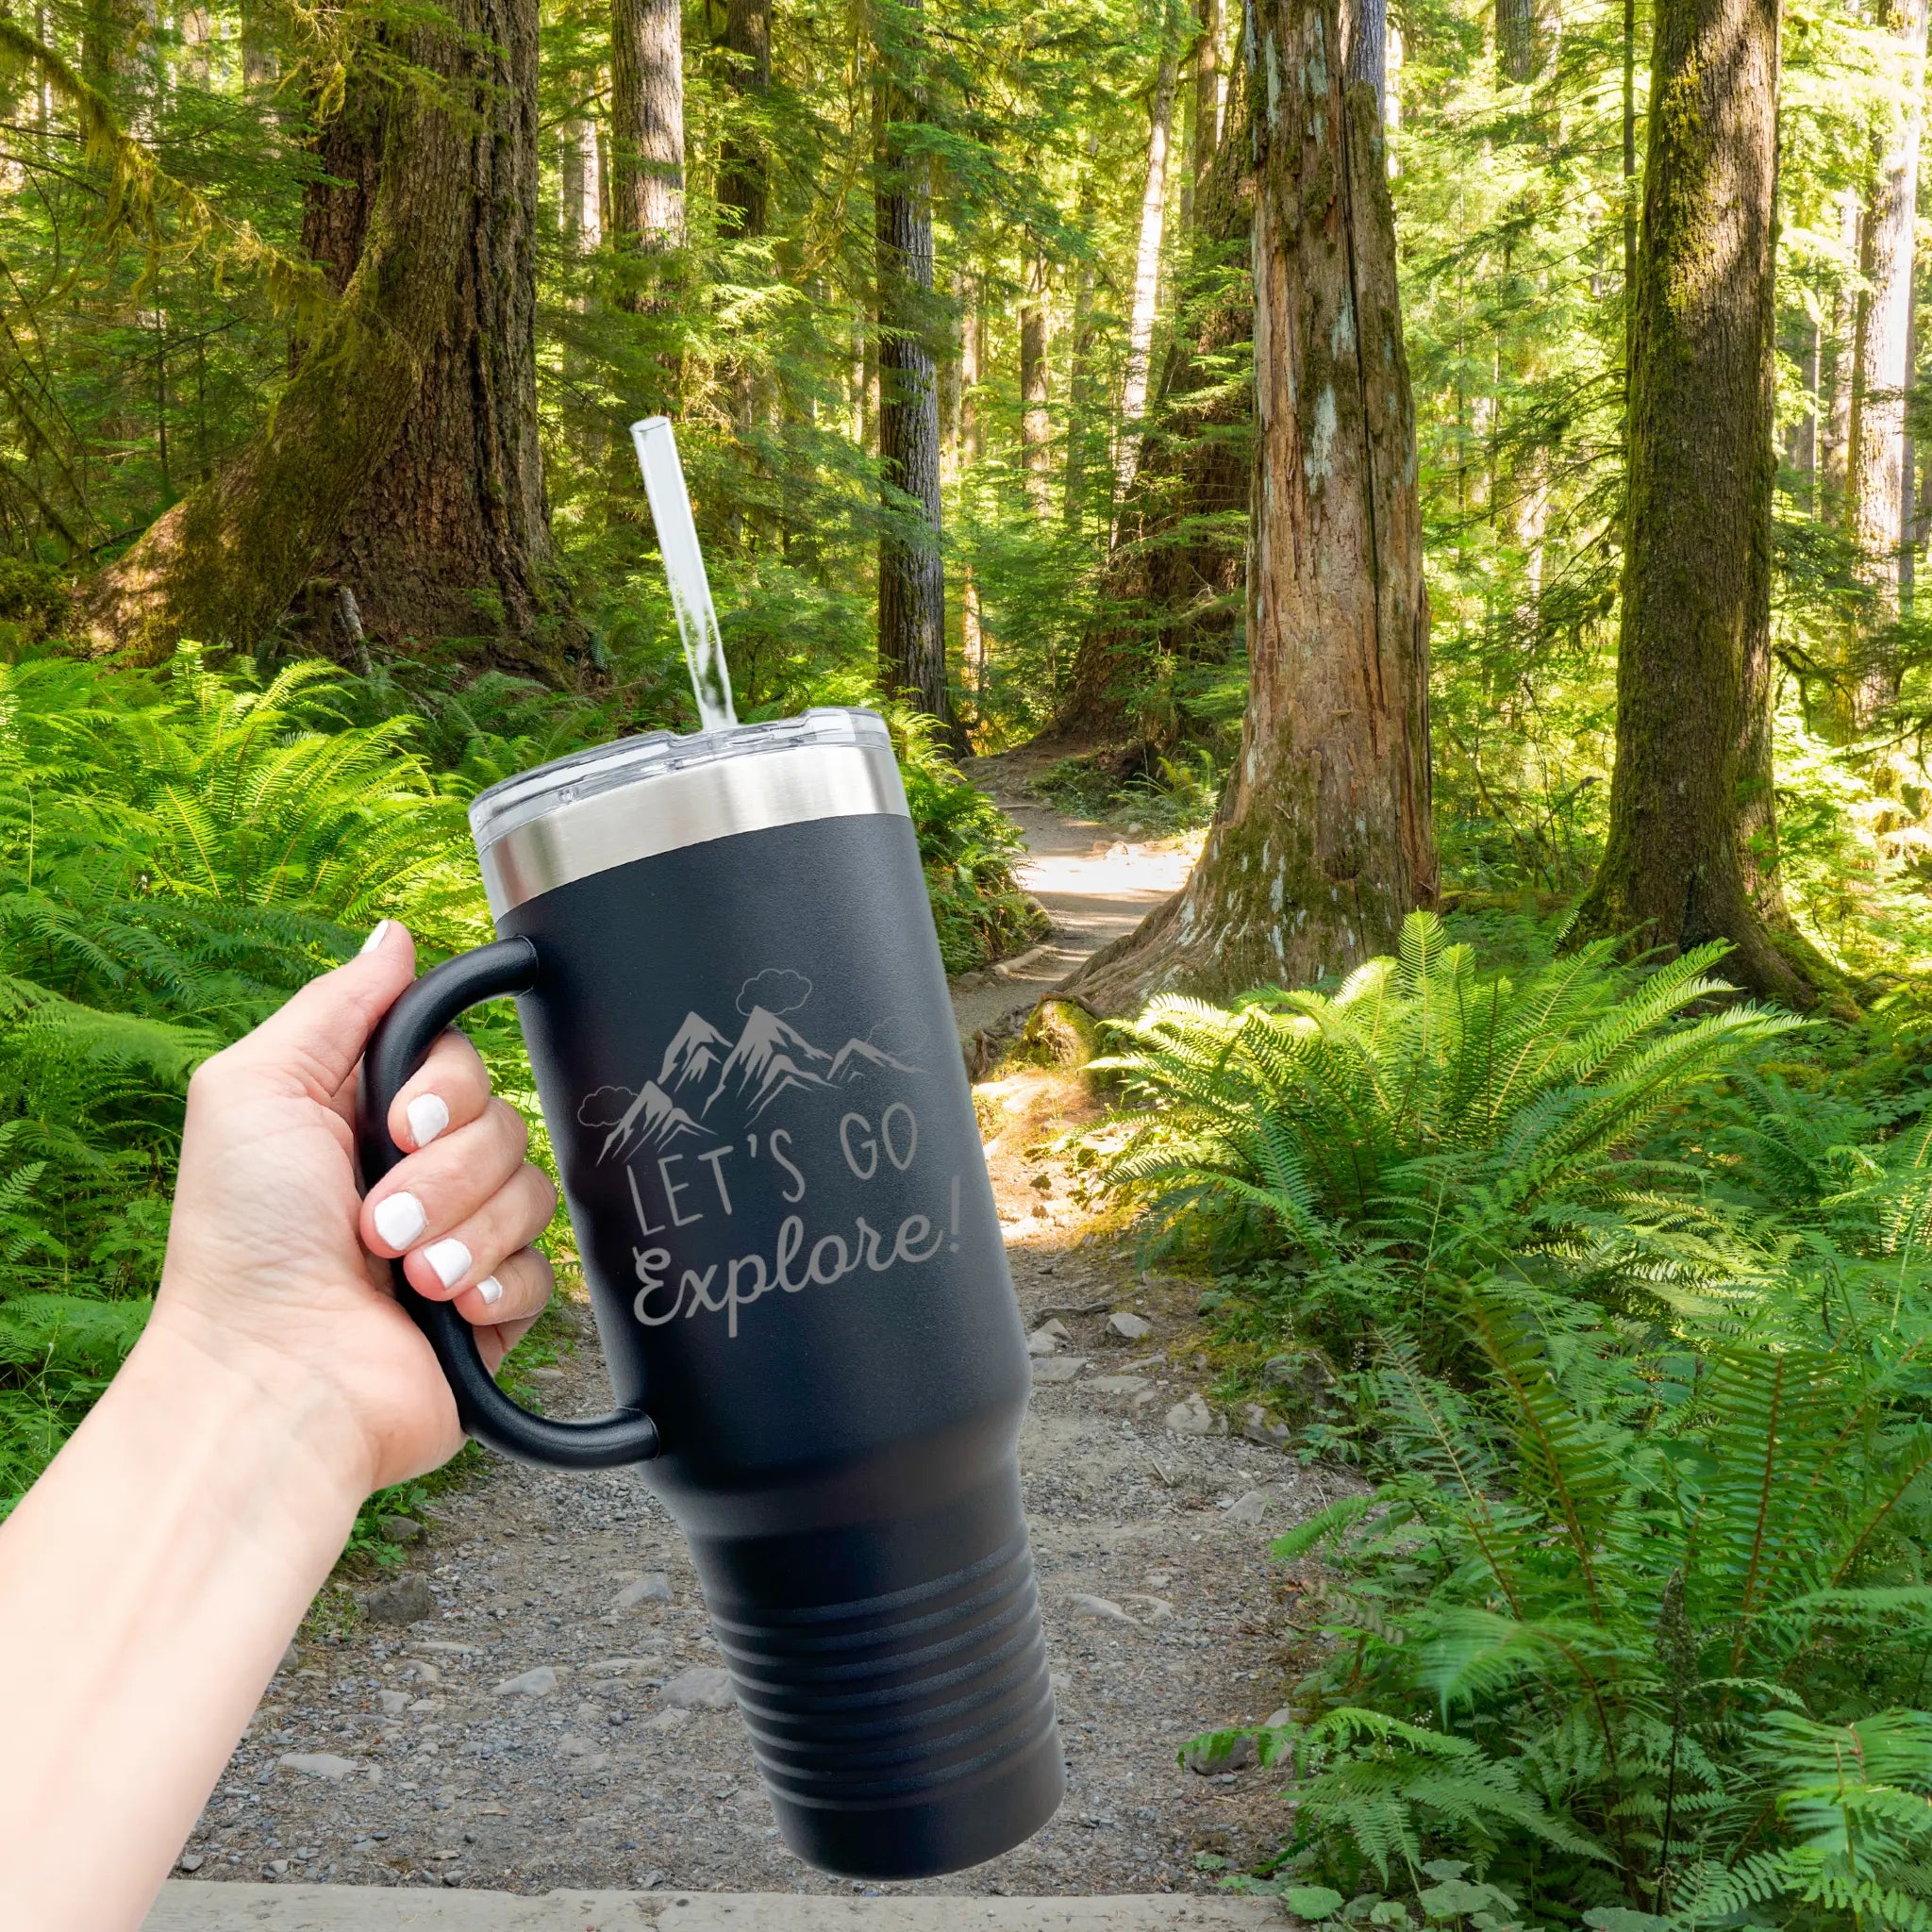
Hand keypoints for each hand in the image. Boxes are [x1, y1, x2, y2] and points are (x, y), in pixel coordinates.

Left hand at [152, 921, 556, 1497]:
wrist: (274, 1381)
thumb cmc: (243, 1246)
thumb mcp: (255, 1090)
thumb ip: (336, 1005)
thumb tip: (396, 934)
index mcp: (363, 1117)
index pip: (461, 1061)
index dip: (445, 1089)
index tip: (396, 1125)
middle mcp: (415, 1174)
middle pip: (504, 1122)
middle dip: (444, 1173)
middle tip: (376, 1220)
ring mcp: (456, 1241)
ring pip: (532, 1192)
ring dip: (461, 1233)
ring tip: (401, 1276)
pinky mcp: (491, 1306)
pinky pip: (547, 1267)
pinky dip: (492, 1286)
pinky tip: (443, 1310)